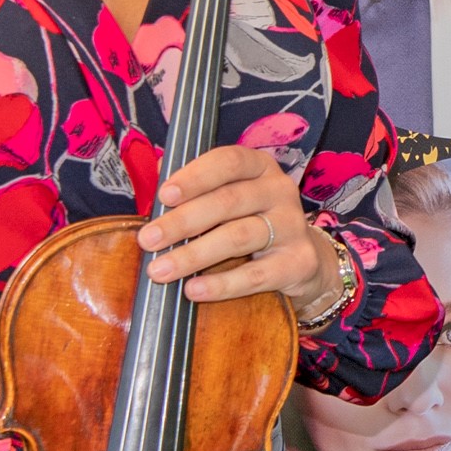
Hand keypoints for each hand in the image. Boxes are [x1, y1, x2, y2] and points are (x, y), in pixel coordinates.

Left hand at [138, 142, 340, 309]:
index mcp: (260, 167)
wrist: (302, 260)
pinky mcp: (299, 262)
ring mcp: (292, 226)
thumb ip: (195, 186)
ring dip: (194, 254)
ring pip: (238, 237)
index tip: (164, 195)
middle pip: (228, 201)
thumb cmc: (250, 222)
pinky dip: (222, 284)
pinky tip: (194, 289)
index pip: (228, 162)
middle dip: (182, 221)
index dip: (195, 176)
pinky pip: (256, 275)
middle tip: (148, 240)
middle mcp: (280, 191)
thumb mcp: (228, 197)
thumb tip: (159, 171)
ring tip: (161, 270)